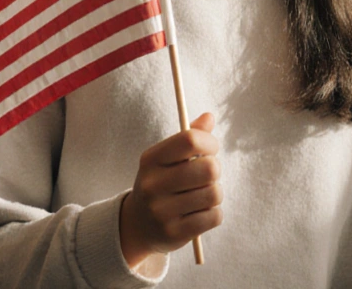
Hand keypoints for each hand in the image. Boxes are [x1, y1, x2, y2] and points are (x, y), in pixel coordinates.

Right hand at [119, 113, 221, 268]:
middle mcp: (153, 184)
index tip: (211, 149)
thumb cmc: (161, 183)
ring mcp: (161, 211)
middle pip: (209, 168)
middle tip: (206, 176)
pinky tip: (198, 213)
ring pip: (214, 193)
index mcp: (151, 159)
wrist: (137, 226)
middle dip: (214, 171)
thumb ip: (189, 137)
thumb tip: (210, 117)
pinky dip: (213, 213)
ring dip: (214, 193)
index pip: (190, 140)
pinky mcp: (174, 233)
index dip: (210, 143)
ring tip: (201, 195)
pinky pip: (214, 216)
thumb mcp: (167, 158)